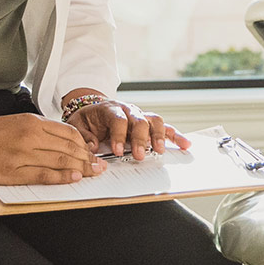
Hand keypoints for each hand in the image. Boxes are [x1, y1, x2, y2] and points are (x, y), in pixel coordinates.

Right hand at [0, 113, 102, 185]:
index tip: (95, 154)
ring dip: (80, 168)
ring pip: (59, 160)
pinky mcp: (10, 171)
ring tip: (93, 174)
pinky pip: (42, 174)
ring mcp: (20, 153)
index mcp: (30, 121)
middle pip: (68, 146)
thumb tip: (59, 143)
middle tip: (101, 167)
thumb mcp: (13, 122)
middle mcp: (29, 135)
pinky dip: (60, 177)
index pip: (68, 132)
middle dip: (88, 158)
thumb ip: (36, 131)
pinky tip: (72, 179)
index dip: (85, 145)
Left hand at [65, 95, 190, 160]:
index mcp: (110, 109)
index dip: (119, 135)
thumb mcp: (77, 125)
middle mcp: (128, 110)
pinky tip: (185, 145)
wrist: (94, 109)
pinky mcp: (148, 123)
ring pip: (154, 120)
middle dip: (141, 138)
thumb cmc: (87, 120)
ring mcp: (140, 116)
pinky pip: (164, 127)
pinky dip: (175, 136)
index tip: (118, 151)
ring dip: (158, 136)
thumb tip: (92, 147)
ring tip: (160, 151)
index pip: (118, 119)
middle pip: (139, 120)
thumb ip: (83, 136)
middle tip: (139, 155)